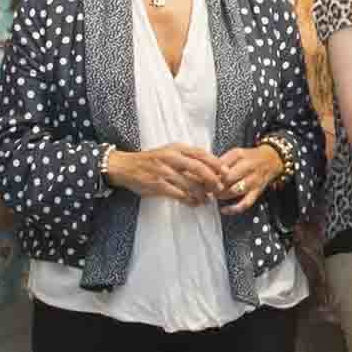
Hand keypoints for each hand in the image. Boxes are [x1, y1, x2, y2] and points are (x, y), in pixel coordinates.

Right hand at [108, 142, 225, 202]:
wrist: (125, 166)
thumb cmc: (151, 160)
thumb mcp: (169, 152)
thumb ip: (186, 157)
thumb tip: (209, 167)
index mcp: (176, 148)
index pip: (201, 154)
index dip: (216, 163)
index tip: (226, 172)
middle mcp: (171, 157)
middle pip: (199, 168)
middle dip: (213, 180)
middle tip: (219, 189)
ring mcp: (164, 171)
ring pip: (191, 184)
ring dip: (202, 194)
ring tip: (206, 200)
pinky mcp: (158, 185)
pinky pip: (179, 194)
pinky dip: (189, 200)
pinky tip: (194, 203)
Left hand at [212, 141, 287, 213]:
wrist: (271, 160)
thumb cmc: (250, 157)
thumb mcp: (235, 153)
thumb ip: (222, 161)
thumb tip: (206, 171)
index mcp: (240, 155)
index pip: (221, 166)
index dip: (210, 174)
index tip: (203, 178)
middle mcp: (248, 167)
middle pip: (227, 179)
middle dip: (215, 185)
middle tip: (207, 188)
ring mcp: (254, 180)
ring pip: (235, 191)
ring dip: (222, 195)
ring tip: (215, 195)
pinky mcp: (257, 192)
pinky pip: (245, 203)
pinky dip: (234, 209)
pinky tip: (224, 209)